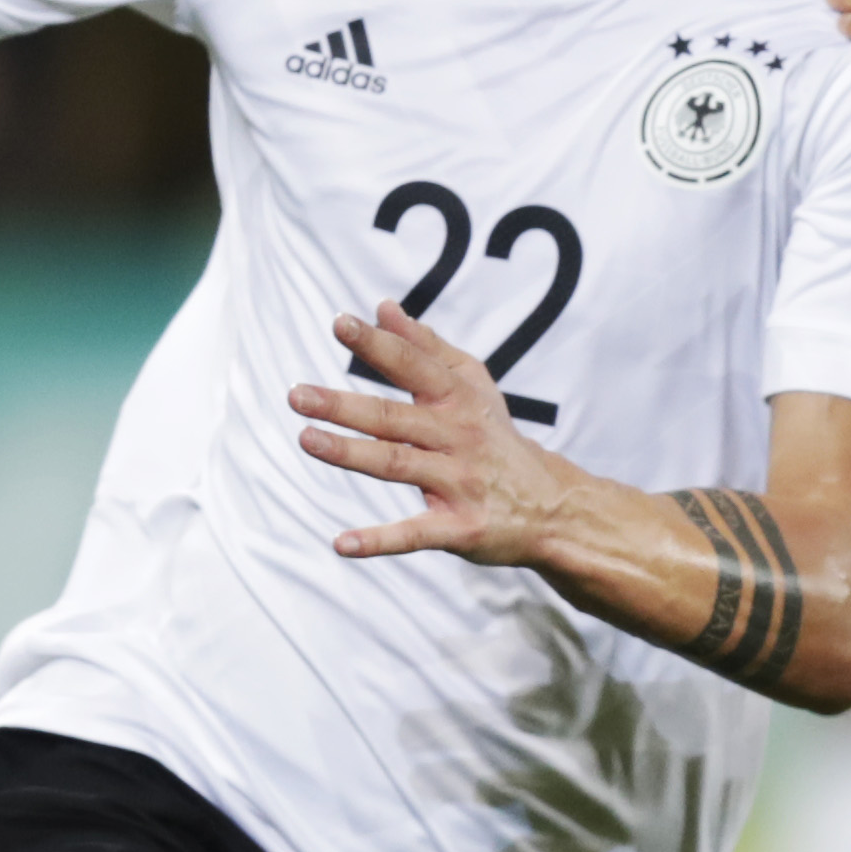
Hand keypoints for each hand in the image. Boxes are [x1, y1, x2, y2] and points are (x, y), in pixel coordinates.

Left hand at [292, 304, 579, 563]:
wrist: (552, 505)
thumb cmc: (496, 439)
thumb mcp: (473, 387)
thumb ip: (427, 347)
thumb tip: (384, 307)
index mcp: (458, 400)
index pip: (414, 365)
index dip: (378, 344)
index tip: (341, 323)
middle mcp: (459, 436)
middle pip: (394, 418)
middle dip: (345, 406)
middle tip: (298, 395)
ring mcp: (460, 483)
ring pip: (398, 464)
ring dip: (351, 453)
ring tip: (306, 439)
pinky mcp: (461, 528)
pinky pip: (415, 534)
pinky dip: (379, 540)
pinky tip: (341, 543)